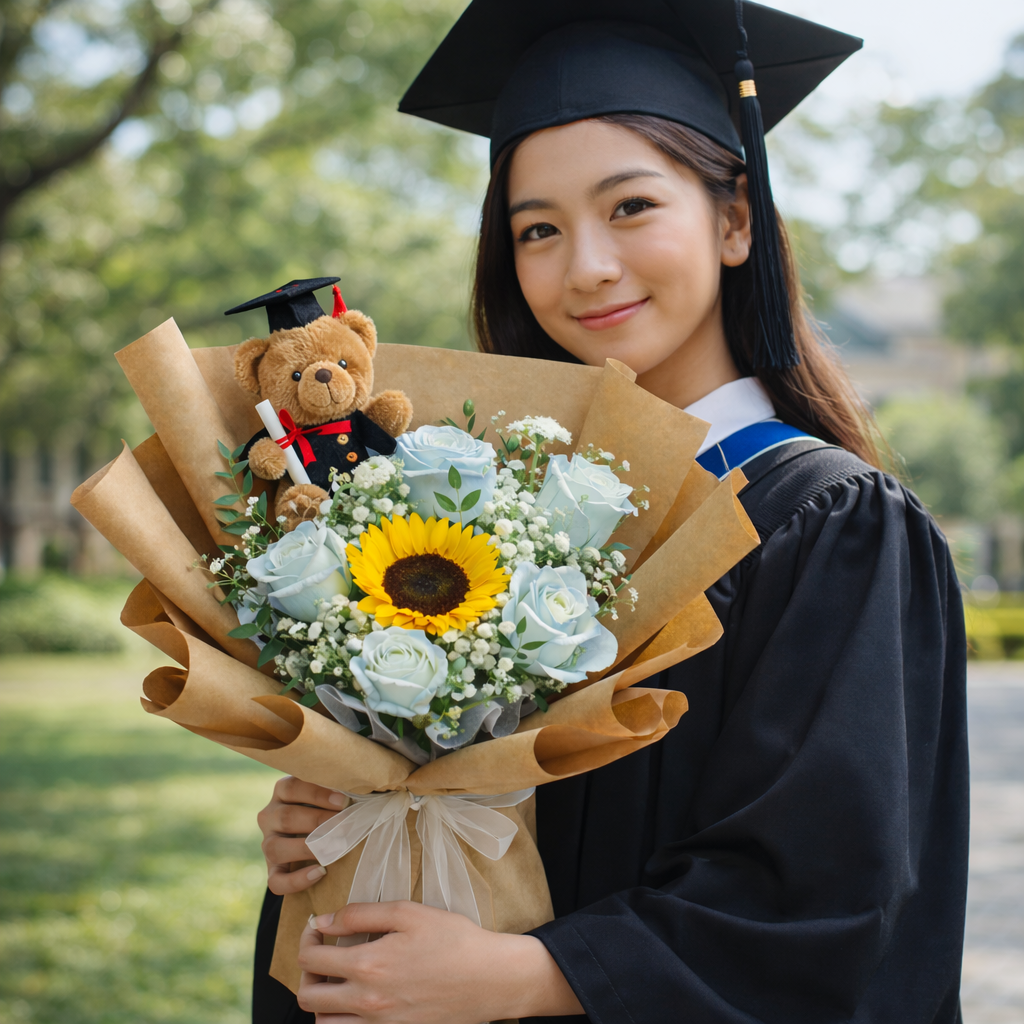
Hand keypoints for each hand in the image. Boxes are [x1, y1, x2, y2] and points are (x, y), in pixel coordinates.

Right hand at [257, 776, 346, 893]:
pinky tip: (320, 873)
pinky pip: (276, 881)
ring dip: (308, 849)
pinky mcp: (272, 870)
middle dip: (319, 822)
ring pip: (275, 848)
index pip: (291, 787)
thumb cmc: (330, 809)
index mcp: (282, 792)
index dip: (317, 794)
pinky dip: (297, 880)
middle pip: (286, 817)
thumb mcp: (328, 797)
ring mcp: (267, 844)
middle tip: (346, 825)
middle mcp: (269, 816)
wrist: (318, 838)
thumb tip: (359, 796)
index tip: (343, 801)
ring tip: (335, 849)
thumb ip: (337, 793)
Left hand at [297, 901, 584, 1021]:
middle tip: (323, 954)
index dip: (307, 938)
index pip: (310, 958)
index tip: (318, 928)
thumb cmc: (454, 939)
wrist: (491, 978)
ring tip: (337, 980)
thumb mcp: (409, 913)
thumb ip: (361, 914)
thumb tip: (325, 921)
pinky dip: (342, 1021)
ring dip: (322, 1001)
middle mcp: (367, 1001)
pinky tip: (357, 1001)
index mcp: (368, 964)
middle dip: (307, 971)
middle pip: (307, 996)